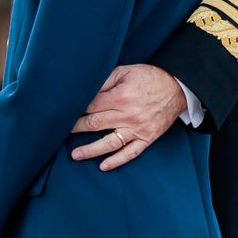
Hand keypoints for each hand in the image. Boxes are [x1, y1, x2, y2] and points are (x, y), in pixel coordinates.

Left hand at [70, 64, 186, 171]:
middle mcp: (127, 115)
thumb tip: (87, 90)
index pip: (91, 106)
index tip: (67, 112)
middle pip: (95, 124)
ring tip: (75, 155)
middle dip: (76, 128)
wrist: (176, 87)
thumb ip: (105, 81)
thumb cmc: (149, 77)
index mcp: (120, 97)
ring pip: (109, 143)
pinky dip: (116, 161)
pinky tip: (103, 166)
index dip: (77, 109)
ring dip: (90, 150)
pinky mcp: (147, 138)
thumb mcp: (125, 71)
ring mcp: (137, 129)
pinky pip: (130, 153)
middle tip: (60, 132)